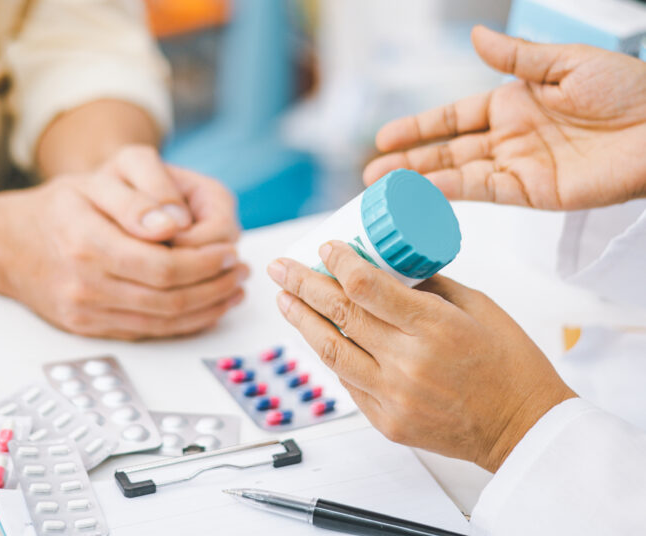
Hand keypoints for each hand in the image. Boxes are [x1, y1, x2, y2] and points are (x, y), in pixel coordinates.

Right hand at [0, 159, 245, 339]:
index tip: (231, 250)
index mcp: (88, 243)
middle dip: (215, 288)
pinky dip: (183, 324)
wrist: (5, 245)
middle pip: (169, 300)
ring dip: (207, 310)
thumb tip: (176, 224)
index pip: (164, 267)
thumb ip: (138, 197)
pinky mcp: (89, 329)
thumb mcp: (96, 180)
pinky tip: (205, 308)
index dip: (206, 263)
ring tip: (233, 290)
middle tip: (240, 271)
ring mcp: (86, 314)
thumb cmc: (58, 206)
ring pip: (162, 323)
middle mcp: (85, 286)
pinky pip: (146, 332)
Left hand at [267, 241, 575, 471]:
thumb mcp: (479, 308)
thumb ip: (430, 286)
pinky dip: (330, 355)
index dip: (338, 263)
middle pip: (339, 315)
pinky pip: (347, 382)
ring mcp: (393, 396)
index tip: (325, 248)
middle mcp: (407, 362)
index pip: (365, 286)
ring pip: (330, 351)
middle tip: (280, 267)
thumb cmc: (510, 366)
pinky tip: (318, 335)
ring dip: (301, 321)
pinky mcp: (387, 421)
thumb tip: (390, 267)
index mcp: (433, 327)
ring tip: (284, 300)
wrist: (524, 430)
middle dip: (302, 285)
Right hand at [364, 26, 645, 209]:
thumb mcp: (566, 62)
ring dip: (421, 181)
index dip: (419, 127)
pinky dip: (453, 192)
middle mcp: (510, 137)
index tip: (385, 136)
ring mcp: (518, 166)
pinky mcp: (532, 192)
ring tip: (386, 187)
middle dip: (409, 161)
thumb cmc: (627, 90)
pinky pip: (484, 191)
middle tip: (373, 172)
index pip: (454, 118)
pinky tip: (426, 191)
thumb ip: (516, 57)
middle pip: (448, 150)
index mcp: (514, 102)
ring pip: (458, 174)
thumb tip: (474, 36)